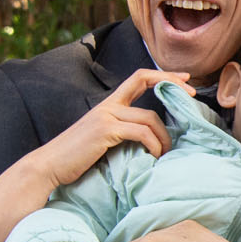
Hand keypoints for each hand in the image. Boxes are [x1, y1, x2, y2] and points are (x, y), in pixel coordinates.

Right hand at [26, 68, 180, 190]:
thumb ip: (121, 133)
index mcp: (108, 105)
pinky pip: (141, 132)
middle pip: (145, 82)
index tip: (184, 79)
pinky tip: (153, 156)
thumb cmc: (76, 159)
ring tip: (165, 153)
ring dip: (164, 136)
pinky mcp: (105, 130)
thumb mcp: (102, 141)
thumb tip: (149, 141)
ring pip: (148, 116)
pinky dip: (153, 144)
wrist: (49, 167)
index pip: (138, 77)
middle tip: (191, 97)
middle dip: (172, 85)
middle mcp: (107, 105)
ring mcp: (105, 116)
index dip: (162, 75)